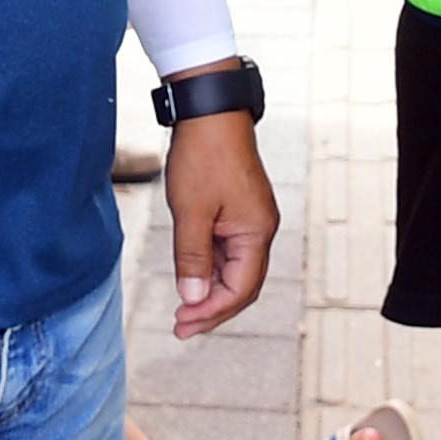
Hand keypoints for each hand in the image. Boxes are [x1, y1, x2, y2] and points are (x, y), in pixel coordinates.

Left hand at [161, 87, 276, 340]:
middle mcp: (260, 228)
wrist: (211, 111)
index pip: (241, 289)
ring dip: (209, 289)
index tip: (182, 322)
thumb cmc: (203, 156)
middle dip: (212, 308)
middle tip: (180, 327)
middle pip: (242, 284)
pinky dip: (209, 267)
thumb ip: (192, 259)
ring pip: (233, 268)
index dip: (211, 311)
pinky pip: (227, 249)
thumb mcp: (192, 212)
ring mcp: (250, 218)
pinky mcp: (238, 209)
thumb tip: (192, 298)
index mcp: (256, 232)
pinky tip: (189, 275)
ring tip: (182, 309)